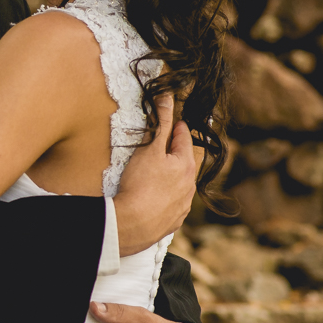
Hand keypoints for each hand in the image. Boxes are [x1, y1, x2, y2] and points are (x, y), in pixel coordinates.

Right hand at [113, 93, 196, 256]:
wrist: (132, 224)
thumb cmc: (141, 185)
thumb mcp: (149, 149)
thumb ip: (159, 124)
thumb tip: (166, 98)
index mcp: (186, 166)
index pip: (184, 139)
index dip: (177, 127)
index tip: (173, 120)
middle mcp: (189, 186)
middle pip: (185, 162)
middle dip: (176, 152)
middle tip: (163, 145)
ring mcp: (182, 206)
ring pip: (180, 185)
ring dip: (172, 177)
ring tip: (156, 173)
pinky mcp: (172, 222)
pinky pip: (172, 205)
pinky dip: (165, 197)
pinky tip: (153, 198)